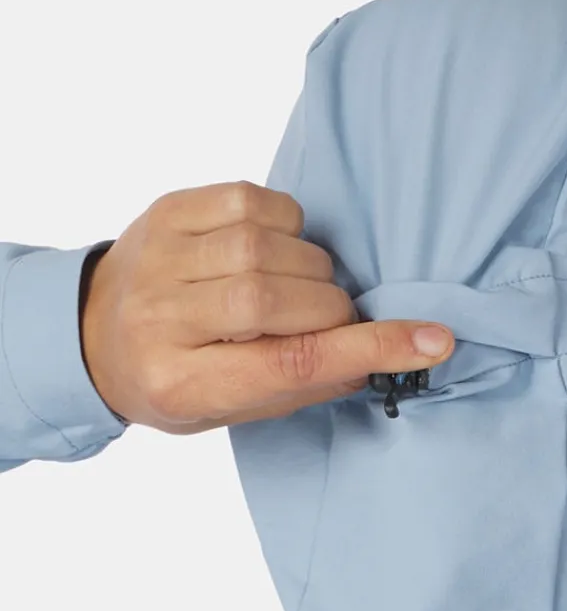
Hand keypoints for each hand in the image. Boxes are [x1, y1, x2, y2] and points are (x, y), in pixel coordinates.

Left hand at [79, 180, 454, 434]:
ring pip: (269, 247)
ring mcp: (160, 259)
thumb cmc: (173, 378)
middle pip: (280, 301)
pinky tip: (276, 248)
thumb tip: (377, 354)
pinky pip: (250, 201)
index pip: (290, 362)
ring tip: (299, 287)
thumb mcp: (230, 409)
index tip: (432, 340)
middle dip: (329, 310)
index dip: (369, 348)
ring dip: (308, 269)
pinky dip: (284, 224)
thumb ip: (302, 383)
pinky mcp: (166, 211)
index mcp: (183, 382)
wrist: (90, 335)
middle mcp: (163, 319)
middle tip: (332, 320)